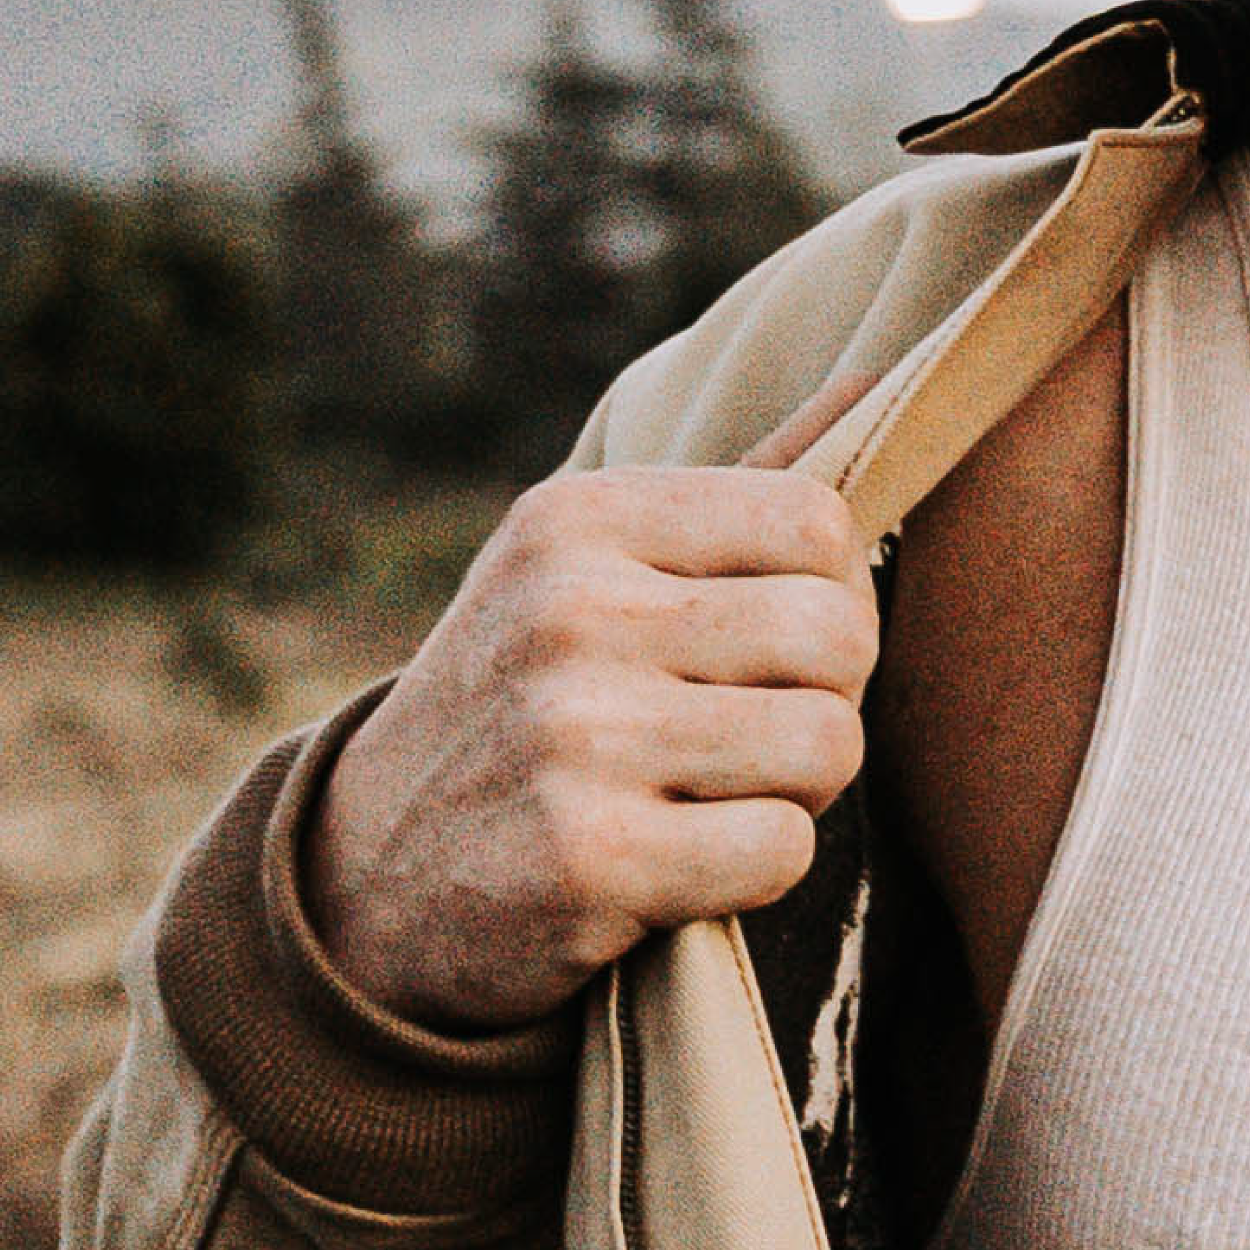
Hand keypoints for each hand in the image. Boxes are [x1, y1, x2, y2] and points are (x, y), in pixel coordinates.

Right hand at [302, 469, 879, 1034]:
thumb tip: (881, 378)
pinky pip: (782, 851)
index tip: (773, 645)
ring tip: (720, 793)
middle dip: (830, 698)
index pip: (817, 520)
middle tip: (758, 733)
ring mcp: (577, 736)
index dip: (834, 594)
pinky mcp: (590, 861)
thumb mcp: (589, 565)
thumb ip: (739, 482)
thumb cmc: (527, 699)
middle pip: (839, 634)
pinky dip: (758, 870)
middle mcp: (572, 610)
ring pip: (829, 745)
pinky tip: (685, 864)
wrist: (368, 871)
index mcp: (579, 517)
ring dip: (800, 790)